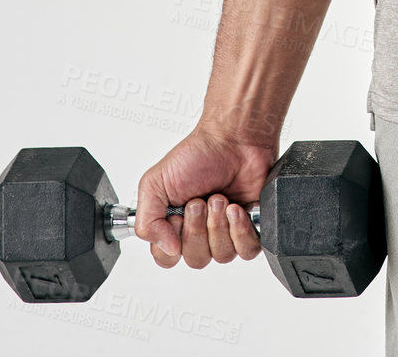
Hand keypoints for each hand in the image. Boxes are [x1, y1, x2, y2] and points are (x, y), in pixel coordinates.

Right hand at [134, 128, 278, 270]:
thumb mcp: (155, 183)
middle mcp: (201, 232)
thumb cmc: (198, 154)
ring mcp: (227, 230)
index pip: (168, 258)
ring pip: (222, 256)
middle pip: (197, 259)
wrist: (234, 137)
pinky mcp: (251, 226)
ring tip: (220, 198)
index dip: (172, 243)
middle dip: (198, 228)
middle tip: (201, 200)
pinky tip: (236, 209)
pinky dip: (241, 230)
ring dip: (218, 224)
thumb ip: (147, 221)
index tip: (176, 216)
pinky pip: (247, 250)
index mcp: (175, 226)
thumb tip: (167, 249)